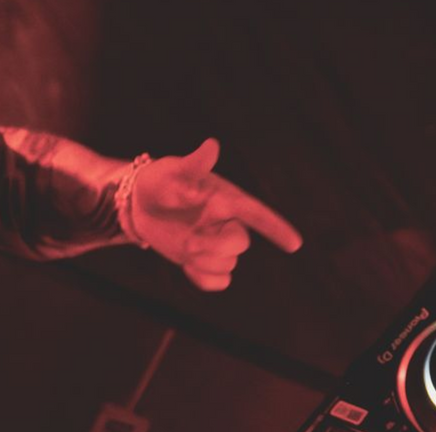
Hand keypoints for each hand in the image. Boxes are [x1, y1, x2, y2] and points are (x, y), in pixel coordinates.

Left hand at [129, 137, 302, 290]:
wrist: (140, 203)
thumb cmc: (160, 180)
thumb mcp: (174, 172)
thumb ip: (195, 164)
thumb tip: (212, 146)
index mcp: (226, 201)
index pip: (257, 214)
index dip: (276, 228)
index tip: (295, 244)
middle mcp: (226, 223)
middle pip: (240, 245)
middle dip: (216, 248)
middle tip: (190, 242)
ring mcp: (215, 243)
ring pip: (227, 266)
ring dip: (204, 263)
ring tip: (184, 246)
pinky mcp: (203, 261)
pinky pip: (217, 281)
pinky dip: (204, 280)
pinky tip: (188, 268)